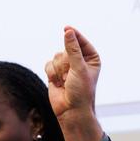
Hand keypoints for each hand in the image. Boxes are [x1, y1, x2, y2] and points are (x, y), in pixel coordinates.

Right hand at [44, 26, 103, 140]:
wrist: (71, 111)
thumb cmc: (81, 92)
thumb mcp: (79, 68)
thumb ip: (73, 50)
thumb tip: (68, 32)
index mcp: (91, 58)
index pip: (81, 41)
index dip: (74, 35)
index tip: (66, 29)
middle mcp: (79, 61)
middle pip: (65, 48)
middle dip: (65, 62)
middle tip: (70, 76)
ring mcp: (66, 67)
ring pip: (56, 56)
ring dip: (59, 70)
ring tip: (65, 81)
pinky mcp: (55, 73)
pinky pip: (48, 64)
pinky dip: (51, 74)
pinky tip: (58, 83)